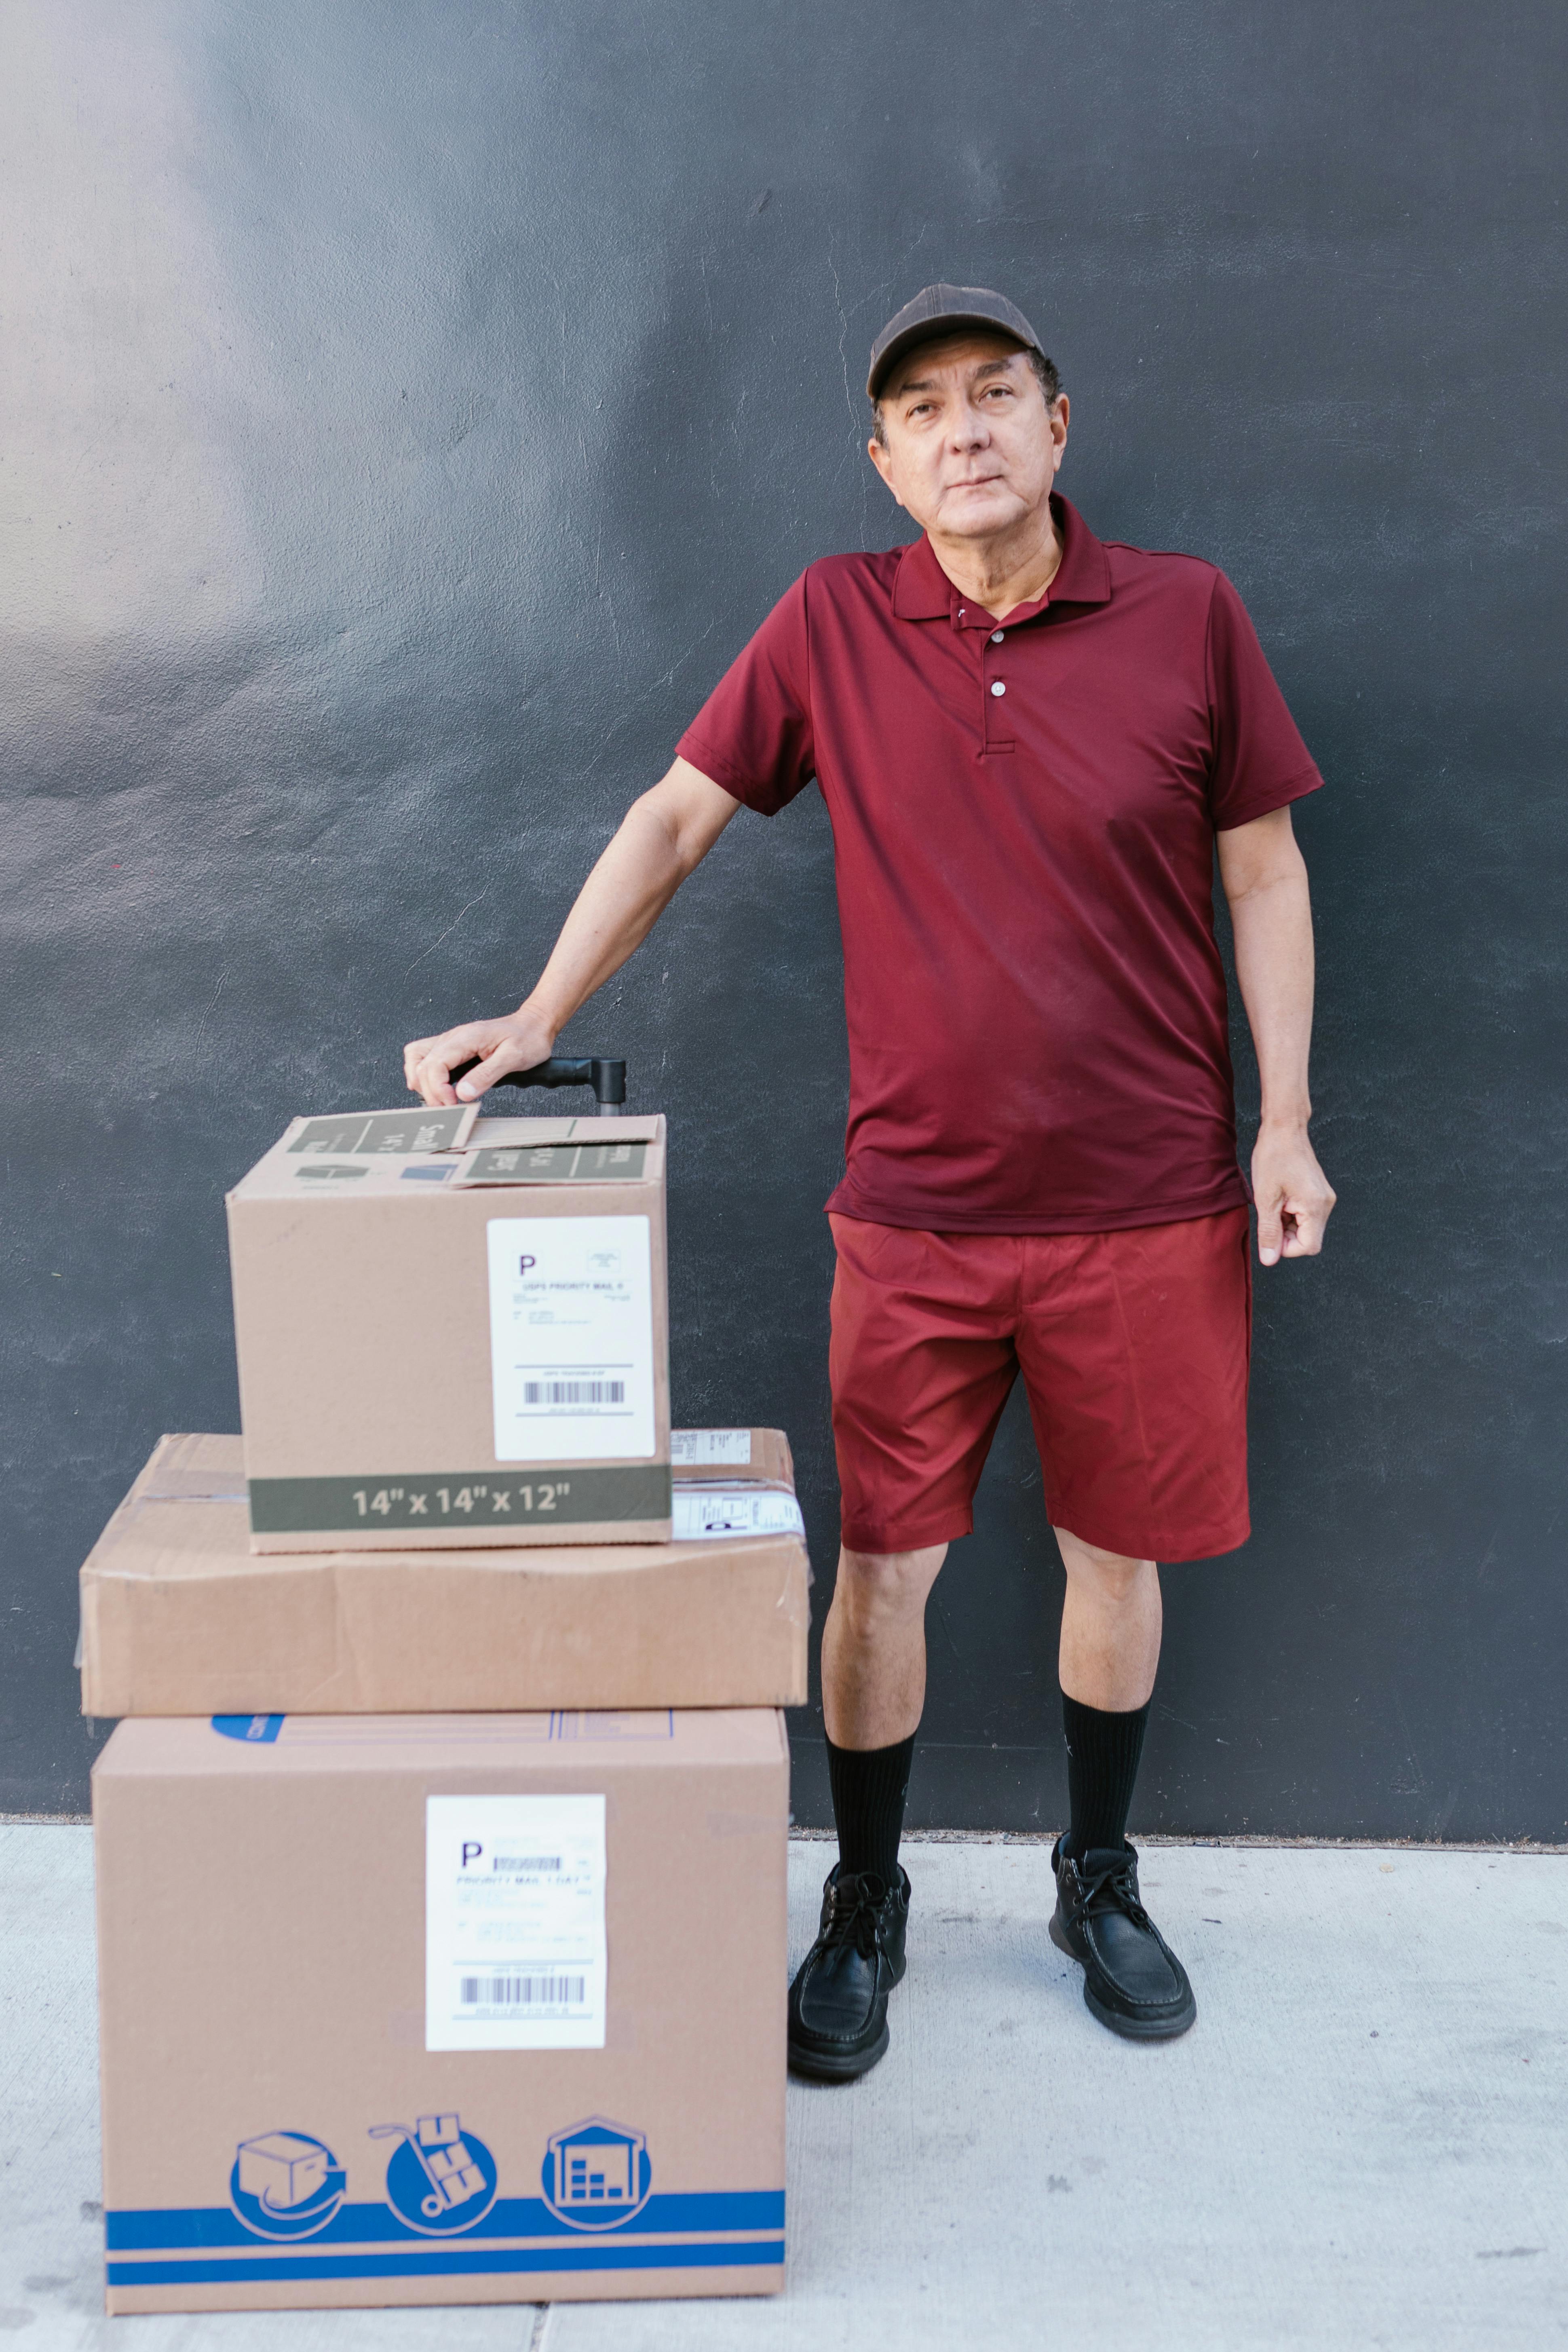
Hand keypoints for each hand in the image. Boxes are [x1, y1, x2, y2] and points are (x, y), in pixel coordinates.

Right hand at [403, 1005, 556, 1107]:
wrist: (533, 1025)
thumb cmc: (527, 1038)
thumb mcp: (514, 1057)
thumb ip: (487, 1075)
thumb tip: (463, 1093)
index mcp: (466, 1038)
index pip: (435, 1064)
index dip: (438, 1089)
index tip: (452, 1104)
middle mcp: (453, 1037)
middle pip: (423, 1066)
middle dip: (431, 1092)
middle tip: (448, 1109)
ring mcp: (450, 1041)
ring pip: (417, 1059)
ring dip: (422, 1082)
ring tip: (439, 1100)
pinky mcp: (452, 1048)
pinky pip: (425, 1057)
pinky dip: (423, 1074)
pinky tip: (433, 1087)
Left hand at [1251, 1124, 1334, 1265]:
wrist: (1284, 1129)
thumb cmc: (1274, 1157)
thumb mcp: (1265, 1199)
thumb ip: (1269, 1231)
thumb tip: (1270, 1259)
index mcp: (1315, 1207)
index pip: (1308, 1247)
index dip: (1286, 1248)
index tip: (1269, 1233)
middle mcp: (1325, 1204)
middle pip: (1308, 1239)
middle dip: (1285, 1235)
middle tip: (1268, 1215)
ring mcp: (1323, 1198)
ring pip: (1305, 1227)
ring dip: (1286, 1224)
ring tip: (1273, 1203)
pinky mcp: (1318, 1192)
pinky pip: (1305, 1214)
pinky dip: (1290, 1214)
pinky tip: (1279, 1199)